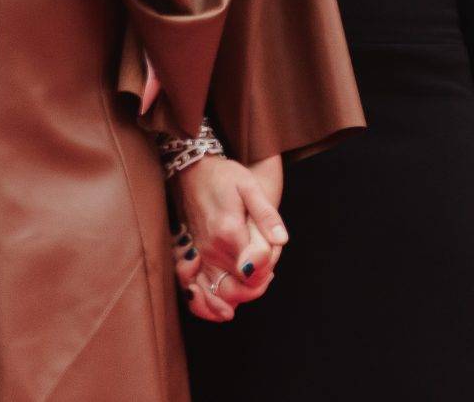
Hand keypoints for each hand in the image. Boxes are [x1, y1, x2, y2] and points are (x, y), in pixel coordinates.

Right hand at [173, 154, 284, 319]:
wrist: (191, 171)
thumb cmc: (223, 176)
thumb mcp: (250, 186)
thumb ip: (267, 215)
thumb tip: (281, 241)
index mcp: (229, 233)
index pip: (256, 271)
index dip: (269, 266)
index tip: (273, 249)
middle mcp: (211, 250)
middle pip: (242, 287)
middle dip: (260, 281)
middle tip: (268, 262)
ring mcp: (200, 257)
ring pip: (222, 295)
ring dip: (240, 296)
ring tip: (254, 281)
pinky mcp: (193, 259)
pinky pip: (199, 292)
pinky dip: (211, 303)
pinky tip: (226, 303)